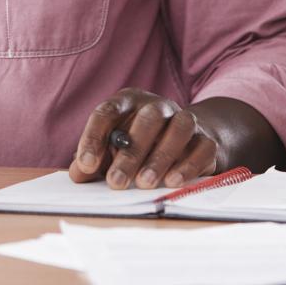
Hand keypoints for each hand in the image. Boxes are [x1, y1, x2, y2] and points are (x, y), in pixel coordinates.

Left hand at [68, 88, 218, 188]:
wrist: (189, 141)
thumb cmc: (139, 146)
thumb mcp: (111, 151)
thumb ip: (93, 161)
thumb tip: (78, 173)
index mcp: (128, 102)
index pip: (107, 112)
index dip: (94, 137)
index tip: (86, 165)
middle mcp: (158, 106)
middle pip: (148, 119)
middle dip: (130, 153)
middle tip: (115, 183)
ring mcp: (185, 119)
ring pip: (179, 128)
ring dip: (160, 157)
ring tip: (144, 183)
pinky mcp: (206, 139)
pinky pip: (202, 147)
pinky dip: (188, 165)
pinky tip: (172, 182)